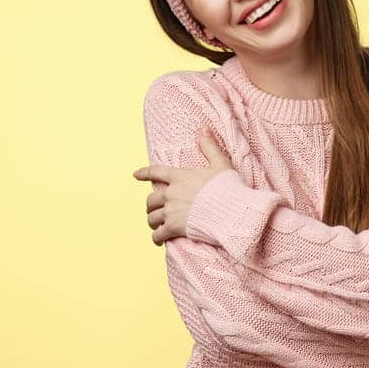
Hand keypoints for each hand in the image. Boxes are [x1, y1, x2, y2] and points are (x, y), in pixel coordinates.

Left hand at [132, 125, 235, 245]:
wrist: (232, 211)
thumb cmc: (229, 188)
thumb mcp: (221, 164)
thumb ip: (209, 146)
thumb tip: (203, 127)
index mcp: (180, 177)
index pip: (155, 172)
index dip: (144, 173)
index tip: (135, 175)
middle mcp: (171, 194)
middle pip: (150, 199)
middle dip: (151, 205)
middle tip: (154, 209)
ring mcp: (171, 211)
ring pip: (151, 217)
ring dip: (153, 221)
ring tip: (157, 226)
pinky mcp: (174, 228)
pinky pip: (157, 234)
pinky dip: (156, 238)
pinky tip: (159, 240)